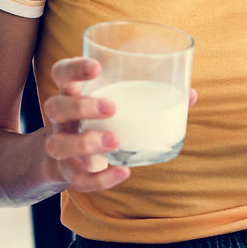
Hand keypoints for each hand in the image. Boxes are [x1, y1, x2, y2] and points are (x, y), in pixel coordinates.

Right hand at [42, 57, 195, 192]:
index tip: (97, 67)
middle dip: (82, 106)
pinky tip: (124, 172)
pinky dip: (101, 179)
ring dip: (86, 143)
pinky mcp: (70, 174)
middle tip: (112, 107)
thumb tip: (190, 94)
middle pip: (56, 107)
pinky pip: (79, 180)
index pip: (61, 74)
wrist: (70, 160)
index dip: (73, 68)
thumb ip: (150, 98)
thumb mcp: (119, 106)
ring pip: (58, 145)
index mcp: (72, 95)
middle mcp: (61, 120)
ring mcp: (61, 148)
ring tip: (116, 141)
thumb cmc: (103, 123)